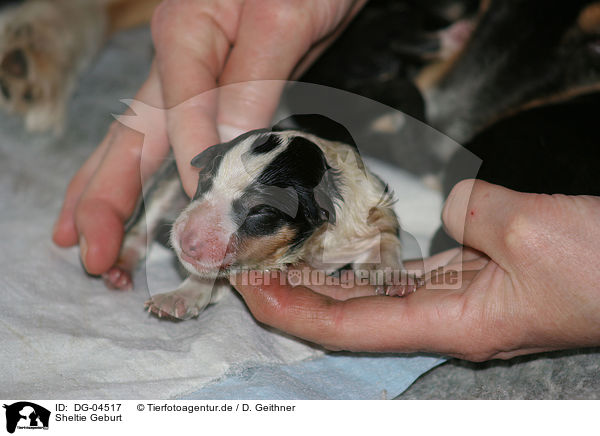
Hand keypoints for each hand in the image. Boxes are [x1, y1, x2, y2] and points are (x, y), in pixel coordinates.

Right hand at [52, 0, 365, 273]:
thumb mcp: (284, 16)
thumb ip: (251, 79)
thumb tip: (224, 149)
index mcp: (187, 33)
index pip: (180, 112)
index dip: (192, 164)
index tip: (206, 209)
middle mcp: (175, 58)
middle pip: (129, 137)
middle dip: (107, 200)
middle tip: (94, 256)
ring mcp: (188, 74)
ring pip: (135, 142)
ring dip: (110, 194)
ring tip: (82, 239)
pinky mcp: (212, 88)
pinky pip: (167, 139)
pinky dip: (145, 175)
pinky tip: (132, 200)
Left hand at [231, 180, 599, 360]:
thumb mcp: (532, 234)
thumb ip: (474, 213)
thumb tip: (450, 206)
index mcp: (453, 324)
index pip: (349, 326)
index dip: (294, 311)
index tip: (251, 291)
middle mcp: (444, 318)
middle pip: (348, 314)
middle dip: (294, 294)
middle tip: (248, 267)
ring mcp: (454, 300)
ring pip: (370, 295)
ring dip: (323, 278)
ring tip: (279, 254)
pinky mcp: (467, 278)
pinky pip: (400, 274)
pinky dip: (362, 263)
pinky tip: (340, 247)